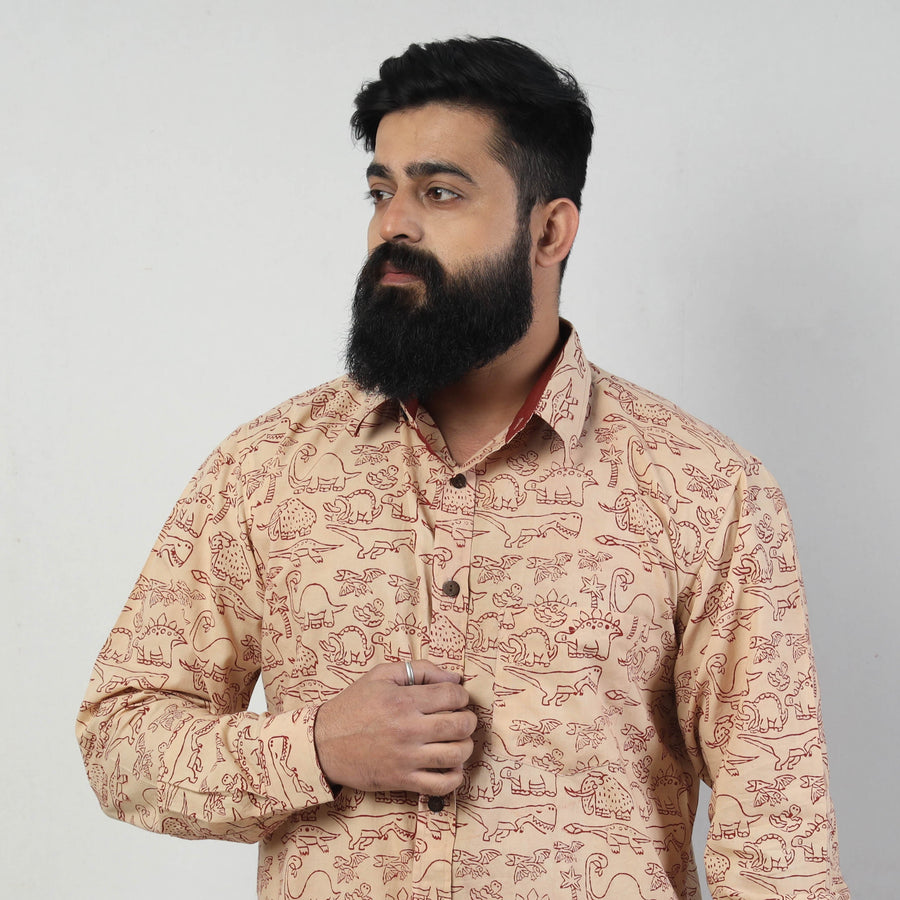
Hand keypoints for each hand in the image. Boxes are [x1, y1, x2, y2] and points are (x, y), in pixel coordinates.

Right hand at [313, 660, 475, 795]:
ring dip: (465, 745)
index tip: (456, 698)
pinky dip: (455, 776)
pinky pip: (441, 785)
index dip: (461, 694)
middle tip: (461, 717)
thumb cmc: (354, 705)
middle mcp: (408, 730)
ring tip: (458, 740)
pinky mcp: (402, 781)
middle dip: (468, 719)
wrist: (324, 743)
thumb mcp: (381, 675)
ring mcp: (406, 758)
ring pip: (456, 754)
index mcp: (403, 700)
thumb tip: (455, 678)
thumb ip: (420, 670)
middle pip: (460, 724)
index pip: (453, 695)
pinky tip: (451, 765)